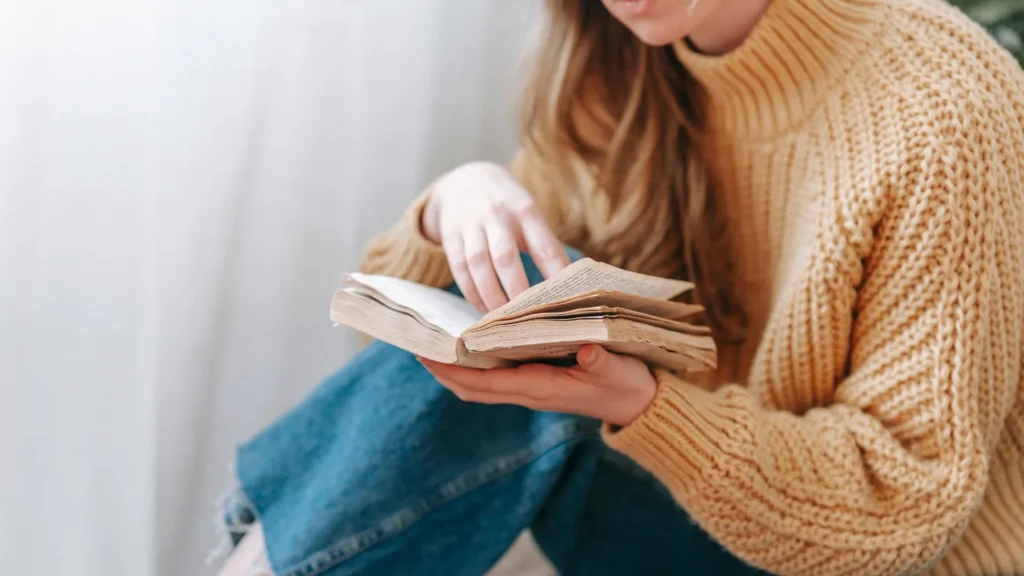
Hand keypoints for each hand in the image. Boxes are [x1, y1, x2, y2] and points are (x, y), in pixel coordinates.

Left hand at [419, 344, 657, 426]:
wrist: (639, 404)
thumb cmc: (627, 383)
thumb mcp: (617, 369)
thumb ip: (600, 360)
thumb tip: (585, 348)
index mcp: (540, 387)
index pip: (485, 383)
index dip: (453, 370)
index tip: (426, 353)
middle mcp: (528, 391)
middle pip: (472, 387)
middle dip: (442, 370)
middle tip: (416, 344)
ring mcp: (530, 389)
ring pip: (480, 384)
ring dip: (454, 369)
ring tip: (433, 343)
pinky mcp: (536, 383)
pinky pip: (495, 378)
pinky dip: (475, 366)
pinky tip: (468, 345)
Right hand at [421, 161, 569, 312]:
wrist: (466, 179)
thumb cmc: (509, 205)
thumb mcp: (529, 212)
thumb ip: (544, 242)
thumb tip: (568, 284)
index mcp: (526, 210)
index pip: (544, 246)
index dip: (555, 274)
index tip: (566, 300)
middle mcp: (498, 215)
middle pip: (506, 257)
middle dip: (517, 290)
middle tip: (528, 317)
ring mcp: (471, 225)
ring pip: (478, 264)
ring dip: (491, 294)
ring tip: (503, 318)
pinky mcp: (451, 235)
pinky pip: (459, 268)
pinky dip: (471, 292)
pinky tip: (482, 308)